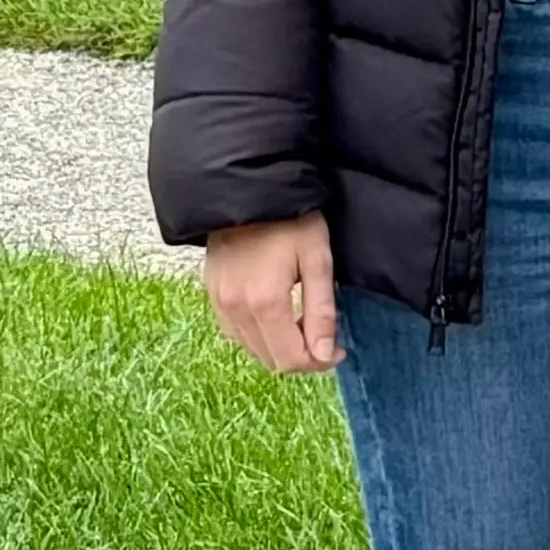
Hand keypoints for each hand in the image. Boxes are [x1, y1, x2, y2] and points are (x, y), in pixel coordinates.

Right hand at [204, 213, 339, 373]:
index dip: (318, 362)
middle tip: (323, 337)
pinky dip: (258, 336)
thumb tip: (323, 355)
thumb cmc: (290, 218)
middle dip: (301, 357)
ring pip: (252, 349)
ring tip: (302, 325)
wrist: (249, 188)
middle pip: (270, 359)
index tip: (337, 348)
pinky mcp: (212, 293)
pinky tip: (276, 317)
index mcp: (265, 302)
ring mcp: (220, 302)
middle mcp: (236, 309)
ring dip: (279, 347)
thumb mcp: (317, 258)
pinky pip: (235, 332)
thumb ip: (321, 310)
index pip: (290, 358)